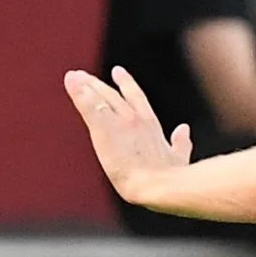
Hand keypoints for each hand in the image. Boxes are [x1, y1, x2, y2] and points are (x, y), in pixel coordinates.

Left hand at [66, 65, 189, 204]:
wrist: (159, 185)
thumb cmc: (171, 178)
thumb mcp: (179, 157)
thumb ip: (180, 143)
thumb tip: (184, 128)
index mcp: (150, 124)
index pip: (136, 96)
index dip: (126, 83)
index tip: (117, 71)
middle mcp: (134, 118)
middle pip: (112, 95)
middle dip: (97, 84)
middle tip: (82, 75)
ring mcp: (119, 123)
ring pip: (98, 98)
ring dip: (84, 86)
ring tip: (72, 76)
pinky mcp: (104, 131)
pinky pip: (88, 108)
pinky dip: (78, 94)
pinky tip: (70, 83)